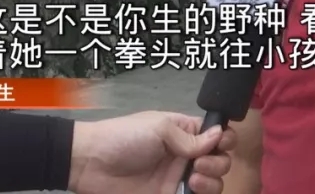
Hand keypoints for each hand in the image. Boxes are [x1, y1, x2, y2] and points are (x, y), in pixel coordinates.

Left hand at [68, 112, 235, 193]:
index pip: (215, 134)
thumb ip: (189, 137)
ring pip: (213, 183)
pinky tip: (191, 191)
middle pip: (219, 160)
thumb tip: (219, 135)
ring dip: (212, 181)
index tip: (221, 144)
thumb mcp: (158, 128)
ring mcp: (177, 178)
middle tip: (197, 164)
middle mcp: (185, 155)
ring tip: (192, 180)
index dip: (224, 138)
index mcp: (183, 131)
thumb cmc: (125, 137)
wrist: (90, 164)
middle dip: (218, 162)